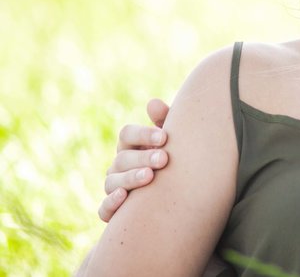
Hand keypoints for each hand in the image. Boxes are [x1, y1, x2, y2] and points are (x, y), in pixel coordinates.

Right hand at [97, 98, 170, 221]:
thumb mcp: (173, 140)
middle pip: (122, 157)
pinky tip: (124, 197)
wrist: (179, 195)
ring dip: (130, 178)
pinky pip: (104, 209)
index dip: (143, 134)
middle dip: (142, 157)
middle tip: (164, 159)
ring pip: (112, 182)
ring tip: (149, 176)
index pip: (127, 134)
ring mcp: (114, 187)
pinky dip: (111, 203)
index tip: (165, 137)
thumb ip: (164, 121)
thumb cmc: (176, 158)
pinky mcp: (113, 211)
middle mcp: (119, 165)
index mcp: (131, 145)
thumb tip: (153, 103)